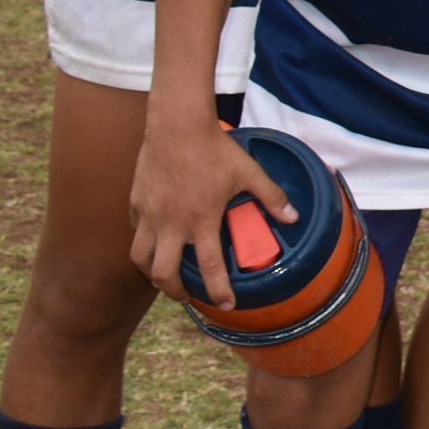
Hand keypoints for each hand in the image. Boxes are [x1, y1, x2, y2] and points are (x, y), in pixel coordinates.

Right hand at [129, 110, 293, 302]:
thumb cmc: (214, 148)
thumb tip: (293, 217)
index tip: (226, 304)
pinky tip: (155, 240)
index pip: (208, 267)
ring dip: (151, 273)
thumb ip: (271, 196)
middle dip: (175, 292)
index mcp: (201, 220)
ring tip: (164, 276)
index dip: (217, 291)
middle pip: (163, 274)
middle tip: (187, 296)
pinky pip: (135, 231)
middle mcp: (171, 223)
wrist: (177, 124)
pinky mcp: (135, 202)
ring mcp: (149, 214)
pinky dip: (144, 242)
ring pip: (139, 258)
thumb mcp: (249, 172)